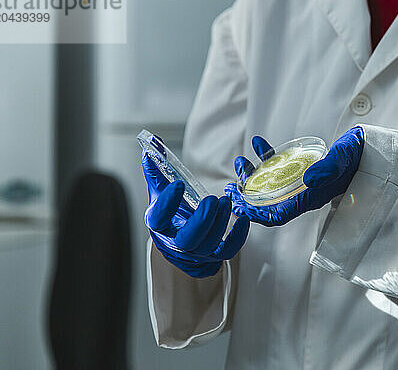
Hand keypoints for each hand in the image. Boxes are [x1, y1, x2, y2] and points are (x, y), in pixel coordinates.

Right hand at [143, 154, 249, 277]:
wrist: (178, 239)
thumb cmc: (170, 213)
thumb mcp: (161, 191)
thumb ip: (158, 169)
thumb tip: (154, 143)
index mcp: (159, 224)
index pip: (159, 217)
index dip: (167, 203)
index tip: (178, 184)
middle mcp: (177, 242)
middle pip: (187, 239)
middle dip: (202, 219)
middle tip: (212, 199)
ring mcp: (197, 250)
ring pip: (209, 243)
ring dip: (220, 222)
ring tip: (225, 201)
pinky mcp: (215, 254)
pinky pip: (228, 250)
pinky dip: (238, 236)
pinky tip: (243, 220)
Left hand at [225, 126, 363, 226]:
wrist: (372, 149)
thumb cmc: (360, 155)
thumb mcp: (345, 159)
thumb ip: (329, 168)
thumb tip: (309, 178)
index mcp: (310, 197)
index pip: (277, 215)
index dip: (255, 214)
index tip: (236, 205)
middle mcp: (303, 192)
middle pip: (269, 202)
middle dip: (246, 196)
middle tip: (228, 185)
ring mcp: (302, 181)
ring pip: (271, 184)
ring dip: (252, 174)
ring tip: (240, 161)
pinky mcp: (304, 168)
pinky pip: (281, 165)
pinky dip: (266, 155)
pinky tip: (258, 142)